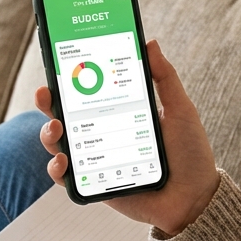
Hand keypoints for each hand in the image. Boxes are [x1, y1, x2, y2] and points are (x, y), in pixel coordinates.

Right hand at [35, 40, 219, 235]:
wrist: (195, 198)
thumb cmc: (190, 153)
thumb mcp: (180, 110)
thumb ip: (165, 78)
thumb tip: (150, 42)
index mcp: (119, 112)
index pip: (87, 91)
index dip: (68, 77)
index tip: (57, 61)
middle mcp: (102, 134)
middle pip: (64, 114)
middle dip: (47, 102)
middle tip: (45, 93)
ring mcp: (95, 159)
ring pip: (58, 143)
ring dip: (48, 133)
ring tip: (56, 128)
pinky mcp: (93, 184)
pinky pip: (65, 177)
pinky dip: (56, 168)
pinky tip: (63, 160)